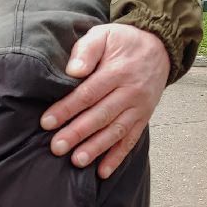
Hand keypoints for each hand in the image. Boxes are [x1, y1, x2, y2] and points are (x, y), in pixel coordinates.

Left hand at [42, 24, 168, 178]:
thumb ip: (87, 50)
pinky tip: (103, 171)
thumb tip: (74, 70)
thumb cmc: (123, 41)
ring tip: (77, 161)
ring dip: (96, 148)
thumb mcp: (104, 35)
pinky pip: (131, 140)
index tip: (47, 122)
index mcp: (117, 71)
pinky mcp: (144, 117)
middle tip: (57, 147)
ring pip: (116, 131)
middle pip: (101, 115)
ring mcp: (139, 107)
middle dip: (77, 133)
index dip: (67, 109)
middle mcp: (130, 92)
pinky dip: (117, 157)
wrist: (159, 47)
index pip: (88, 93)